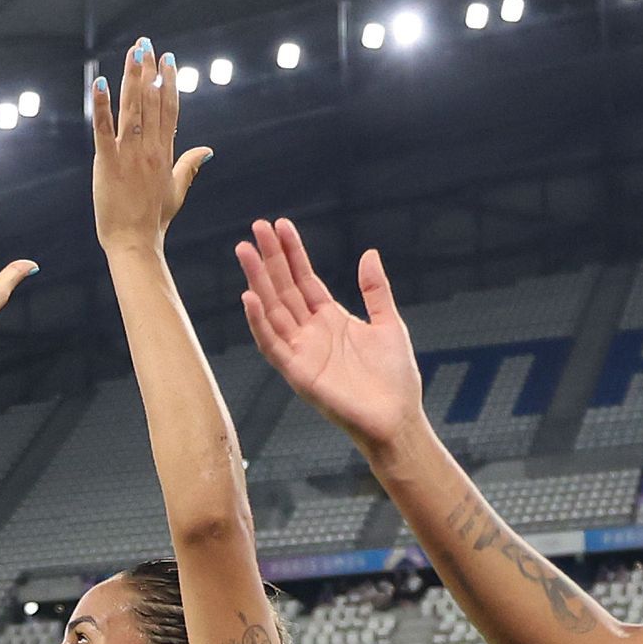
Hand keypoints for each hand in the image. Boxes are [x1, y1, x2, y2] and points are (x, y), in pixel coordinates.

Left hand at [86, 41, 209, 251]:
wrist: (135, 242)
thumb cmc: (154, 219)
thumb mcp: (178, 190)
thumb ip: (190, 165)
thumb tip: (208, 150)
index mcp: (166, 153)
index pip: (170, 109)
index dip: (169, 82)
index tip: (168, 59)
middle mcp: (150, 149)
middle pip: (152, 101)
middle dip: (149, 70)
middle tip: (147, 44)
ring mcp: (130, 155)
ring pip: (133, 109)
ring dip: (132, 78)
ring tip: (134, 52)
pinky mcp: (108, 163)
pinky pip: (104, 129)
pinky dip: (102, 106)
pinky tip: (101, 82)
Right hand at [233, 215, 423, 445]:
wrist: (397, 418)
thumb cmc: (395, 378)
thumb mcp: (389, 324)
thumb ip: (375, 290)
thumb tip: (369, 254)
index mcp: (330, 319)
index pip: (304, 279)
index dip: (292, 252)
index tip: (280, 225)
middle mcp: (310, 332)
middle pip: (283, 288)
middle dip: (270, 258)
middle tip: (256, 227)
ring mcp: (301, 351)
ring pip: (272, 309)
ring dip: (257, 280)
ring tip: (245, 251)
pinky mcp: (297, 373)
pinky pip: (271, 344)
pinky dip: (259, 322)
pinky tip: (250, 297)